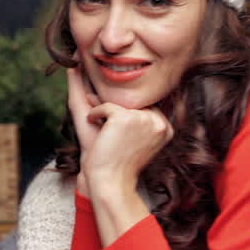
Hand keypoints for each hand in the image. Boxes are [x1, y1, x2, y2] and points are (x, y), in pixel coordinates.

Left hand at [65, 67, 173, 197]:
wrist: (108, 181)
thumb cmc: (112, 158)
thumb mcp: (119, 130)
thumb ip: (114, 101)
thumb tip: (85, 69)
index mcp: (165, 127)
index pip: (140, 104)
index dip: (121, 112)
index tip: (114, 131)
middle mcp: (159, 121)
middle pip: (129, 99)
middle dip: (112, 110)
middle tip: (107, 133)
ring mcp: (145, 118)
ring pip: (116, 100)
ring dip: (104, 113)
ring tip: (105, 134)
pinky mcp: (127, 117)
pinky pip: (105, 105)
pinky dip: (95, 115)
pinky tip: (98, 130)